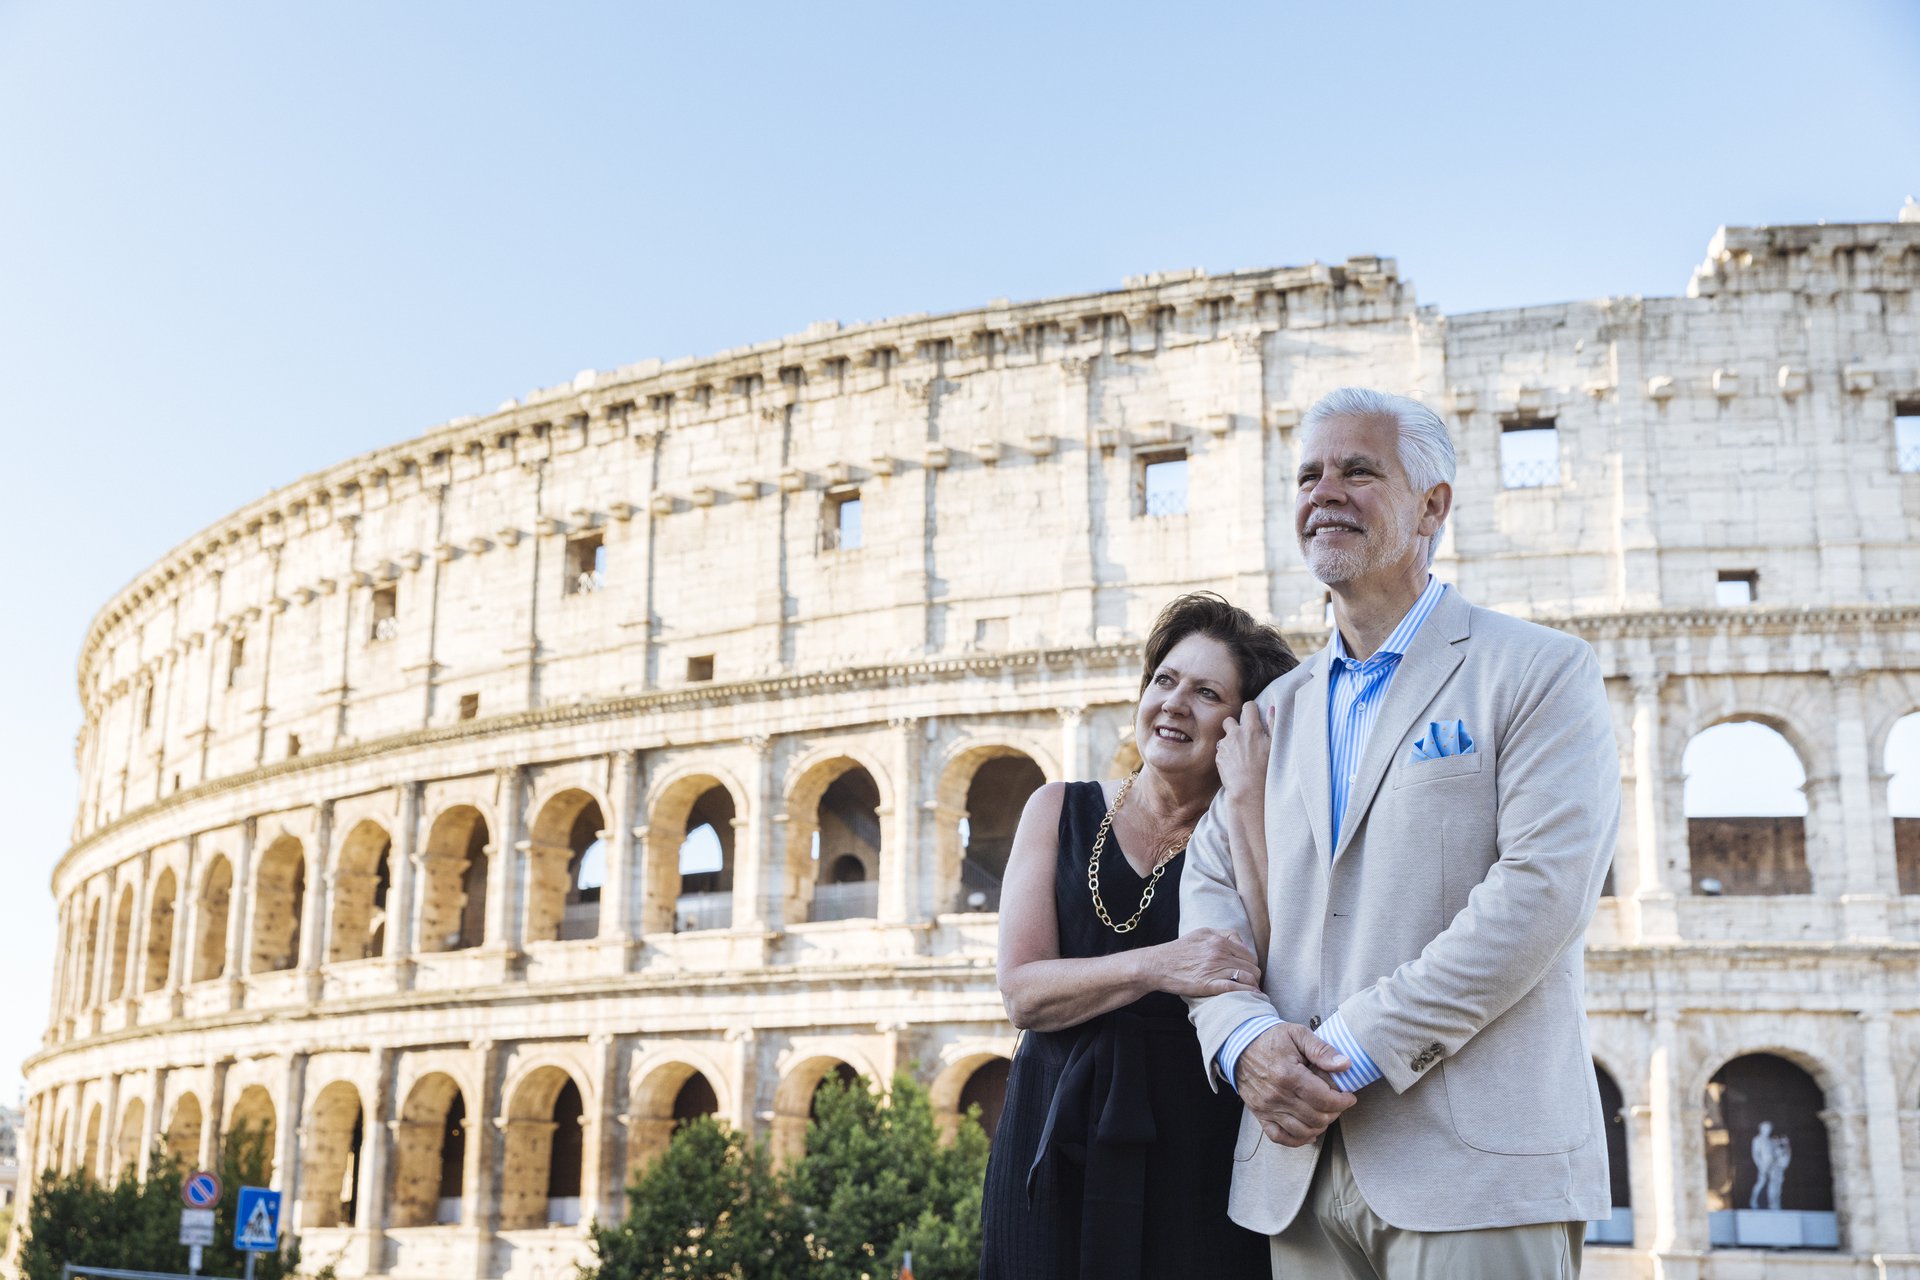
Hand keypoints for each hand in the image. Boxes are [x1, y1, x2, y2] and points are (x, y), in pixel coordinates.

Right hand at [1154, 927, 1262, 997]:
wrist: (1156, 965)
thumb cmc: (1177, 951)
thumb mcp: (1200, 933)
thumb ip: (1222, 935)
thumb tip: (1240, 944)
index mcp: (1217, 939)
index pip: (1248, 953)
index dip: (1251, 963)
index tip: (1249, 970)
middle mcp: (1218, 952)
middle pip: (1251, 966)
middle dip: (1254, 975)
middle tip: (1252, 983)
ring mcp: (1214, 968)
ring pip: (1247, 977)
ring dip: (1253, 985)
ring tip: (1252, 991)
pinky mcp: (1209, 984)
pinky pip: (1236, 988)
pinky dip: (1247, 992)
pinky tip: (1252, 996)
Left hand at [1216, 700, 1272, 803]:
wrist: (1249, 790)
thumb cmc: (1267, 769)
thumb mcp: (1275, 746)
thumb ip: (1273, 724)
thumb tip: (1271, 708)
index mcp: (1251, 729)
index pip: (1248, 707)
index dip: (1251, 709)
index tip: (1253, 714)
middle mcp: (1235, 734)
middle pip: (1229, 720)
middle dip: (1234, 725)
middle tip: (1243, 736)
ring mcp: (1225, 745)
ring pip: (1225, 737)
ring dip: (1231, 742)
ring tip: (1241, 755)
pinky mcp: (1218, 756)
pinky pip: (1222, 751)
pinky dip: (1227, 754)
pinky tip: (1236, 765)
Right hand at [1236, 1022, 1355, 1146]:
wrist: (1239, 1043)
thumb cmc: (1271, 1038)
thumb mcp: (1298, 1034)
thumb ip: (1322, 1050)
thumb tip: (1345, 1064)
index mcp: (1289, 1075)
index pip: (1324, 1099)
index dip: (1342, 1101)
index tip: (1349, 1096)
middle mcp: (1277, 1095)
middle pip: (1316, 1117)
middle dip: (1334, 1112)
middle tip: (1338, 1103)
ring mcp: (1267, 1107)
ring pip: (1302, 1130)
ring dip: (1320, 1126)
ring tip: (1325, 1113)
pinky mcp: (1259, 1114)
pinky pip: (1280, 1137)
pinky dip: (1298, 1139)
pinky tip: (1309, 1131)